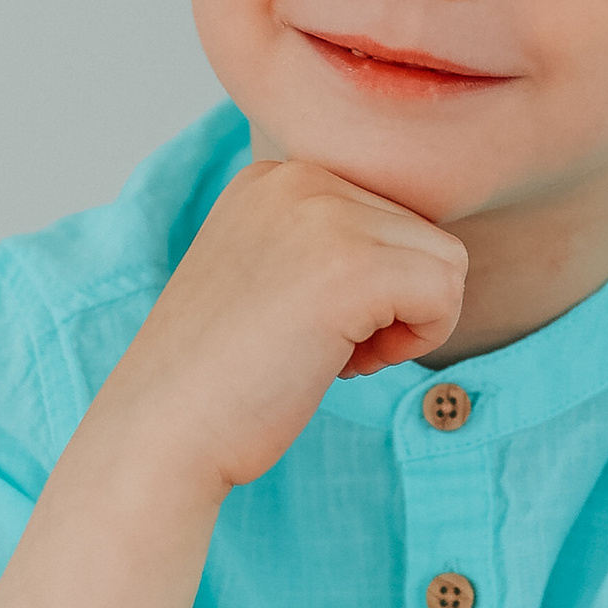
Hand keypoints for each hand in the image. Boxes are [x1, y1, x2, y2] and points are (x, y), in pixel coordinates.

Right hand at [94, 158, 467, 498]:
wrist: (162, 431)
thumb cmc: (217, 378)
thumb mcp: (267, 274)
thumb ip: (327, 243)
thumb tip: (427, 257)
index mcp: (273, 176)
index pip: (387, 214)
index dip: (367, 284)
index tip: (305, 323)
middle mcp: (298, 177)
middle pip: (423, 232)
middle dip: (391, 301)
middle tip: (318, 346)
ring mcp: (324, 216)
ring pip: (445, 260)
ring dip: (407, 322)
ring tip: (333, 353)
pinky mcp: (352, 266)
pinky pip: (446, 292)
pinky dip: (419, 341)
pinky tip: (348, 365)